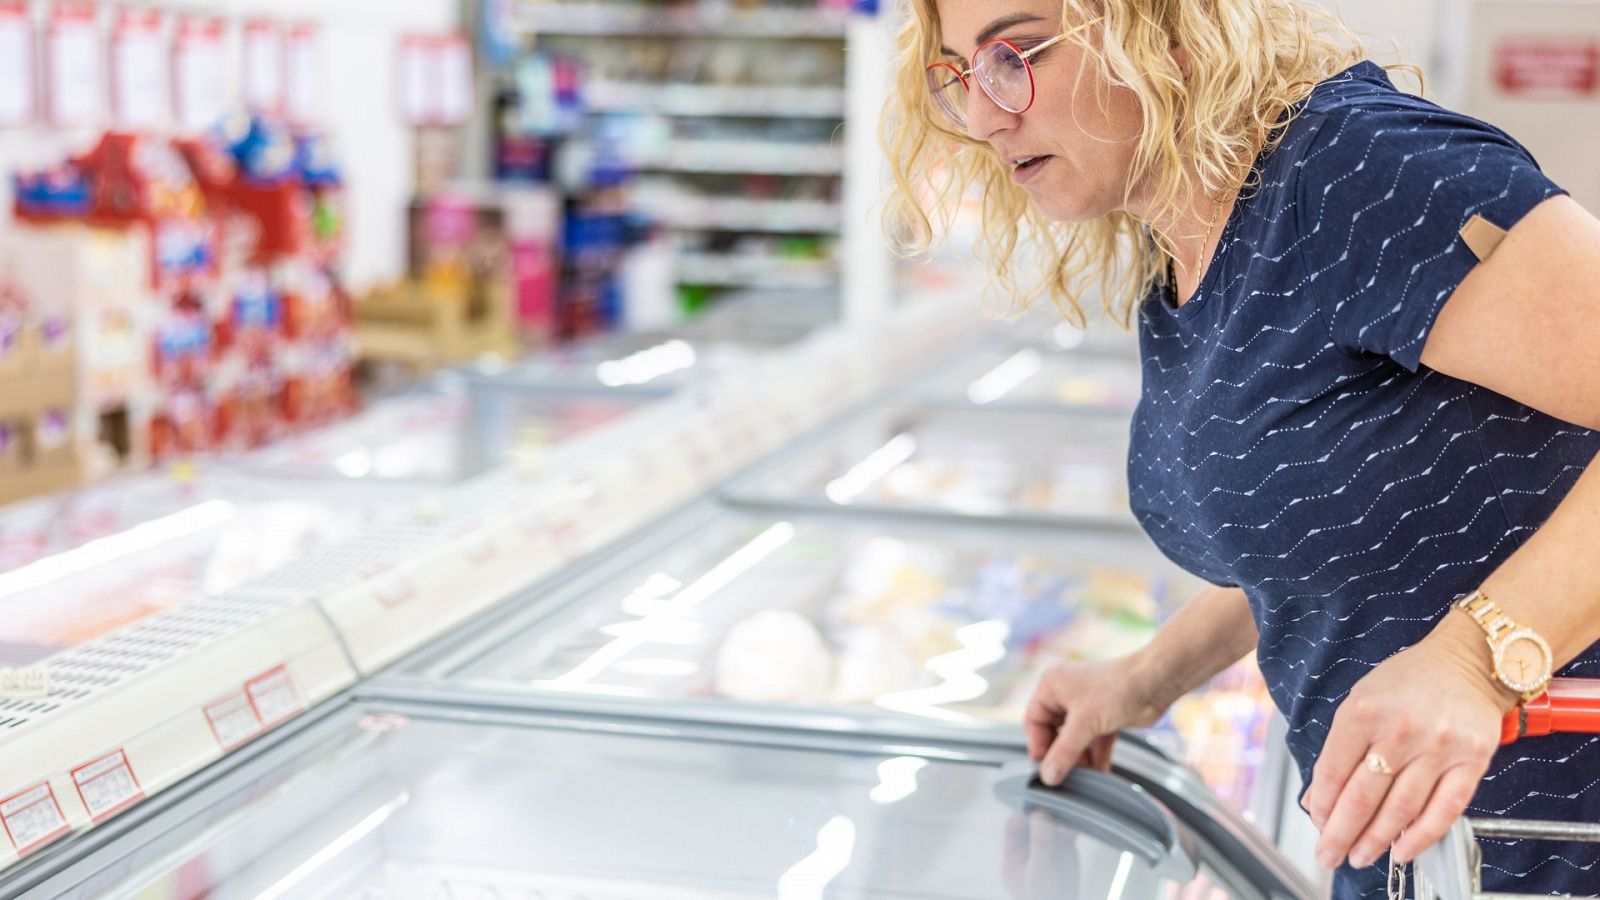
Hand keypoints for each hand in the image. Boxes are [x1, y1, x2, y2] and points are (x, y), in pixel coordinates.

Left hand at [1002, 809, 1081, 898]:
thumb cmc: (1043, 896)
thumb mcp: (1038, 872)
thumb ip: (1039, 845)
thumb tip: (1039, 814)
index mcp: (1013, 854)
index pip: (1013, 827)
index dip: (1021, 814)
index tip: (1033, 805)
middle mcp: (1028, 846)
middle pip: (1032, 821)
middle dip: (1041, 810)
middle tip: (1051, 802)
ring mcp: (1046, 845)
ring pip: (1050, 822)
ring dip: (1057, 814)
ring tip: (1064, 807)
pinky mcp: (1064, 846)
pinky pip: (1067, 830)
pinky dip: (1072, 824)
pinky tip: (1076, 820)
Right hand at [1023, 655, 1166, 786]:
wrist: (1156, 681)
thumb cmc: (1117, 689)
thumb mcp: (1085, 723)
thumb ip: (1064, 752)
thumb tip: (1047, 777)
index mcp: (1051, 685)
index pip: (1034, 721)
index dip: (1039, 746)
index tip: (1045, 770)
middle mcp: (1065, 694)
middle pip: (1054, 733)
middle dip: (1062, 755)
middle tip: (1066, 777)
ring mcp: (1085, 706)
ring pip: (1075, 739)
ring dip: (1080, 759)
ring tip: (1084, 779)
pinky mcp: (1103, 717)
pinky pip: (1093, 741)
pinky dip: (1096, 757)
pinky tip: (1100, 774)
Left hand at [1302, 627, 1514, 870]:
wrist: (1467, 663)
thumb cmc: (1409, 681)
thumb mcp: (1361, 701)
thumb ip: (1340, 748)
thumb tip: (1320, 797)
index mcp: (1363, 711)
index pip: (1333, 771)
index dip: (1322, 805)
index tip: (1317, 823)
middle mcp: (1399, 730)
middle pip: (1362, 796)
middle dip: (1340, 833)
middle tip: (1329, 854)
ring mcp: (1438, 747)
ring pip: (1400, 809)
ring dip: (1376, 841)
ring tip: (1361, 856)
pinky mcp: (1471, 761)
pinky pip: (1444, 809)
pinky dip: (1421, 836)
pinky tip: (1403, 850)